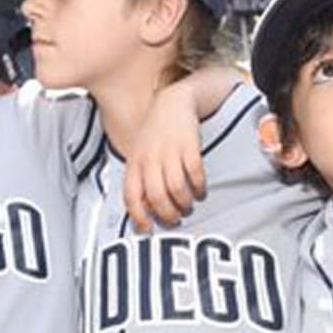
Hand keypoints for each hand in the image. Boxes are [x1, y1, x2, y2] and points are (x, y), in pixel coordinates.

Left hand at [124, 85, 206, 232]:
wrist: (172, 103)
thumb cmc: (155, 134)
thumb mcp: (139, 154)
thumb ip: (139, 179)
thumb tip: (145, 210)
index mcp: (135, 163)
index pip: (132, 196)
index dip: (138, 217)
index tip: (148, 229)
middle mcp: (150, 159)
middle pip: (157, 197)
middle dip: (167, 214)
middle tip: (176, 220)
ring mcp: (169, 152)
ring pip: (176, 189)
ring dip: (184, 203)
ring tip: (188, 206)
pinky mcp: (189, 146)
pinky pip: (194, 174)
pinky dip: (199, 186)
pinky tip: (200, 190)